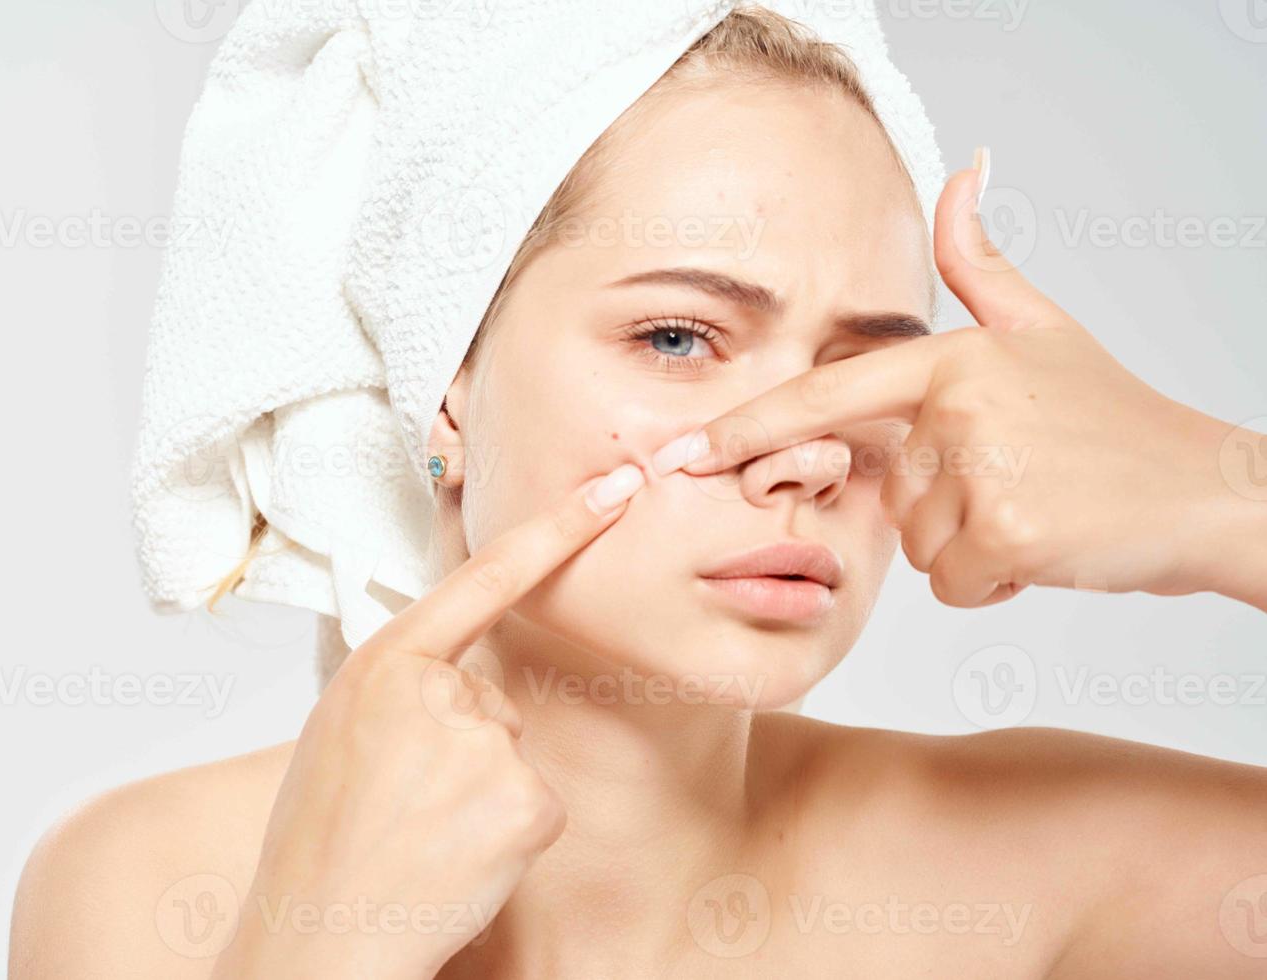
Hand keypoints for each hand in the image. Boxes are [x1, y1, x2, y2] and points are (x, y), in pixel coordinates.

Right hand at [211, 466, 645, 978]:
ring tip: (422, 837)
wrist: (316, 938)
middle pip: (494, 703)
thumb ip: (403, 690)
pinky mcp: (522, 801)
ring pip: (517, 757)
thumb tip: (461, 688)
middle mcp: (435, 690)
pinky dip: (509, 840)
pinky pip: (539, 806)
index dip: (559, 527)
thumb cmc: (322, 841)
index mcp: (383, 664)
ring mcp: (480, 744)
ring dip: (484, 799)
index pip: (485, 577)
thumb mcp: (341, 733)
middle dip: (467, 753)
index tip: (616, 487)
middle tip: (406, 808)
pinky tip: (457, 862)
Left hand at [653, 156, 1260, 607]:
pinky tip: (1047, 546)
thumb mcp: (1044, 329)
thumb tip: (962, 172)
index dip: (746, 429)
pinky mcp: (1003, 530)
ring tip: (1040, 508)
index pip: (824, 398)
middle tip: (1022, 482)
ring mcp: (979, 467)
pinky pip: (952, 581)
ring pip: (918, 543)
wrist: (1207, 490)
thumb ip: (982, 264)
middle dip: (944, 508)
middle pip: (889, 493)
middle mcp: (955, 407)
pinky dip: (993, 580)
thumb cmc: (1116, 421)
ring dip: (971, 545)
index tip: (681, 455)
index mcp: (951, 360)